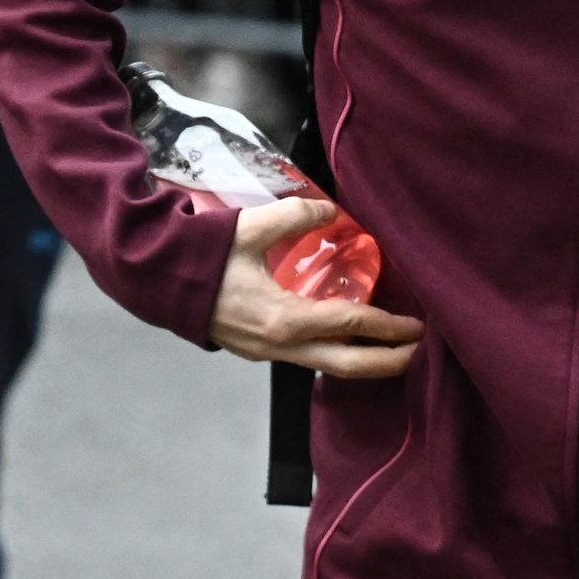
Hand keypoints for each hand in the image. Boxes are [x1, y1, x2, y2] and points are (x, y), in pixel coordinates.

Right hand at [211, 199, 423, 377]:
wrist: (158, 281)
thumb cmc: (204, 256)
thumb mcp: (252, 228)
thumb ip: (297, 216)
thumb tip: (333, 211)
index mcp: (284, 319)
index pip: (350, 326)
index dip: (388, 327)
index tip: (418, 326)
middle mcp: (281, 346)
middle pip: (346, 366)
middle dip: (387, 362)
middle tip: (420, 353)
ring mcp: (269, 354)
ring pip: (327, 367)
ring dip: (363, 361)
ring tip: (392, 348)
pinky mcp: (259, 351)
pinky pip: (308, 359)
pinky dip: (336, 353)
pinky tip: (349, 339)